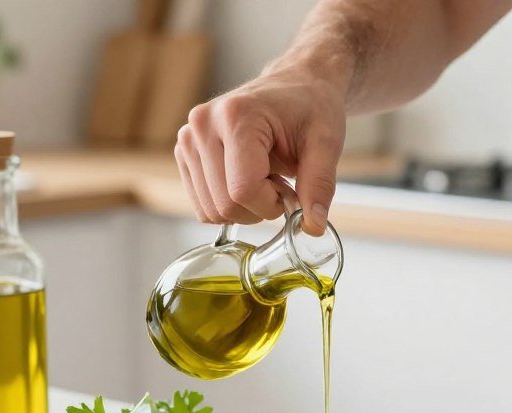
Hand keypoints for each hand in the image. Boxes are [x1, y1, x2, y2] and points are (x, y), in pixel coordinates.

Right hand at [174, 64, 346, 235]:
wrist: (296, 85)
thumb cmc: (311, 108)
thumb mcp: (326, 143)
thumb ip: (319, 186)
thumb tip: (313, 228)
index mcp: (236, 116)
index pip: (243, 190)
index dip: (271, 204)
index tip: (289, 189)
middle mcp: (203, 124)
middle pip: (224, 205)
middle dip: (258, 208)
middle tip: (279, 184)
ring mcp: (189, 138)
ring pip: (210, 210)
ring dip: (243, 208)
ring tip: (263, 177)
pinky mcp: (185, 152)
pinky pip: (202, 205)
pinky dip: (227, 204)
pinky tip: (245, 179)